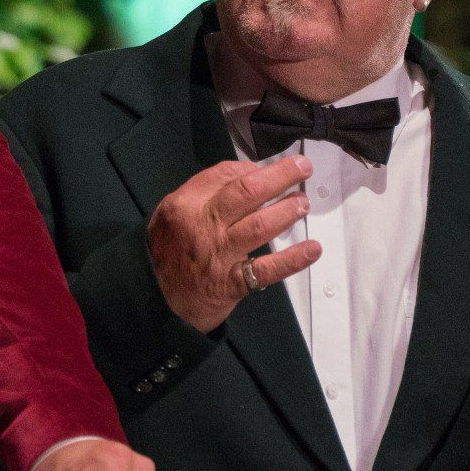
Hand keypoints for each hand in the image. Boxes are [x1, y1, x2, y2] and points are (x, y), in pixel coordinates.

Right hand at [146, 156, 320, 332]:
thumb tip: (246, 173)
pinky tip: (312, 249)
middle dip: (279, 177)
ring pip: (259, 226)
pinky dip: (292, 259)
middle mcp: (202, 226)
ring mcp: (218, 255)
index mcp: (185, 205)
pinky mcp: (231, 283)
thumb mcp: (171, 214)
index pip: (224, 175)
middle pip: (246, 193)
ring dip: (287, 212)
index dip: (254, 168)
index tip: (271, 170)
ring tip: (303, 204)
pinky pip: (266, 268)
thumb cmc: (168, 252)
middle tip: (303, 169)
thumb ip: (202, 193)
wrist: (156, 301)